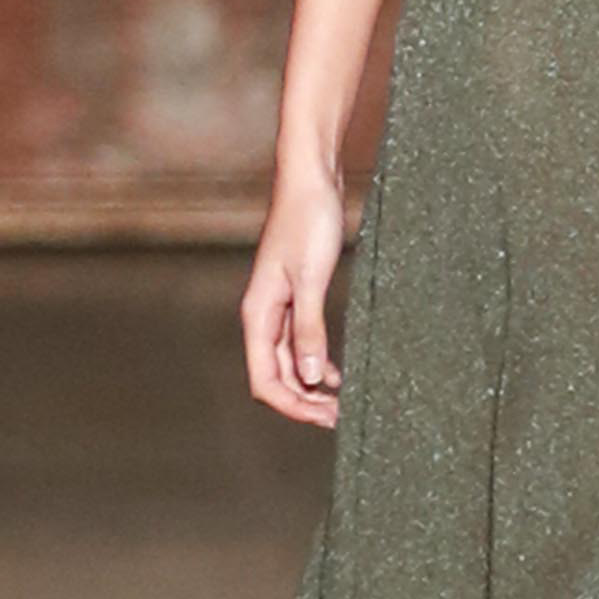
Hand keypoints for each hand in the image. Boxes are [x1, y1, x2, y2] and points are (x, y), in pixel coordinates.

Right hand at [241, 170, 347, 424]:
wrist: (311, 181)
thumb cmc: (308, 221)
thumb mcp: (311, 278)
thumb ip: (310, 327)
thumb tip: (310, 376)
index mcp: (258, 314)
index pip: (264, 380)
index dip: (292, 406)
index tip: (324, 418)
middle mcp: (264, 317)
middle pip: (275, 378)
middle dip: (304, 402)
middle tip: (339, 417)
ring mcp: (279, 309)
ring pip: (289, 364)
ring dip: (310, 387)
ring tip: (340, 403)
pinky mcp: (296, 298)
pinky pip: (300, 344)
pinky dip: (316, 363)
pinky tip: (335, 374)